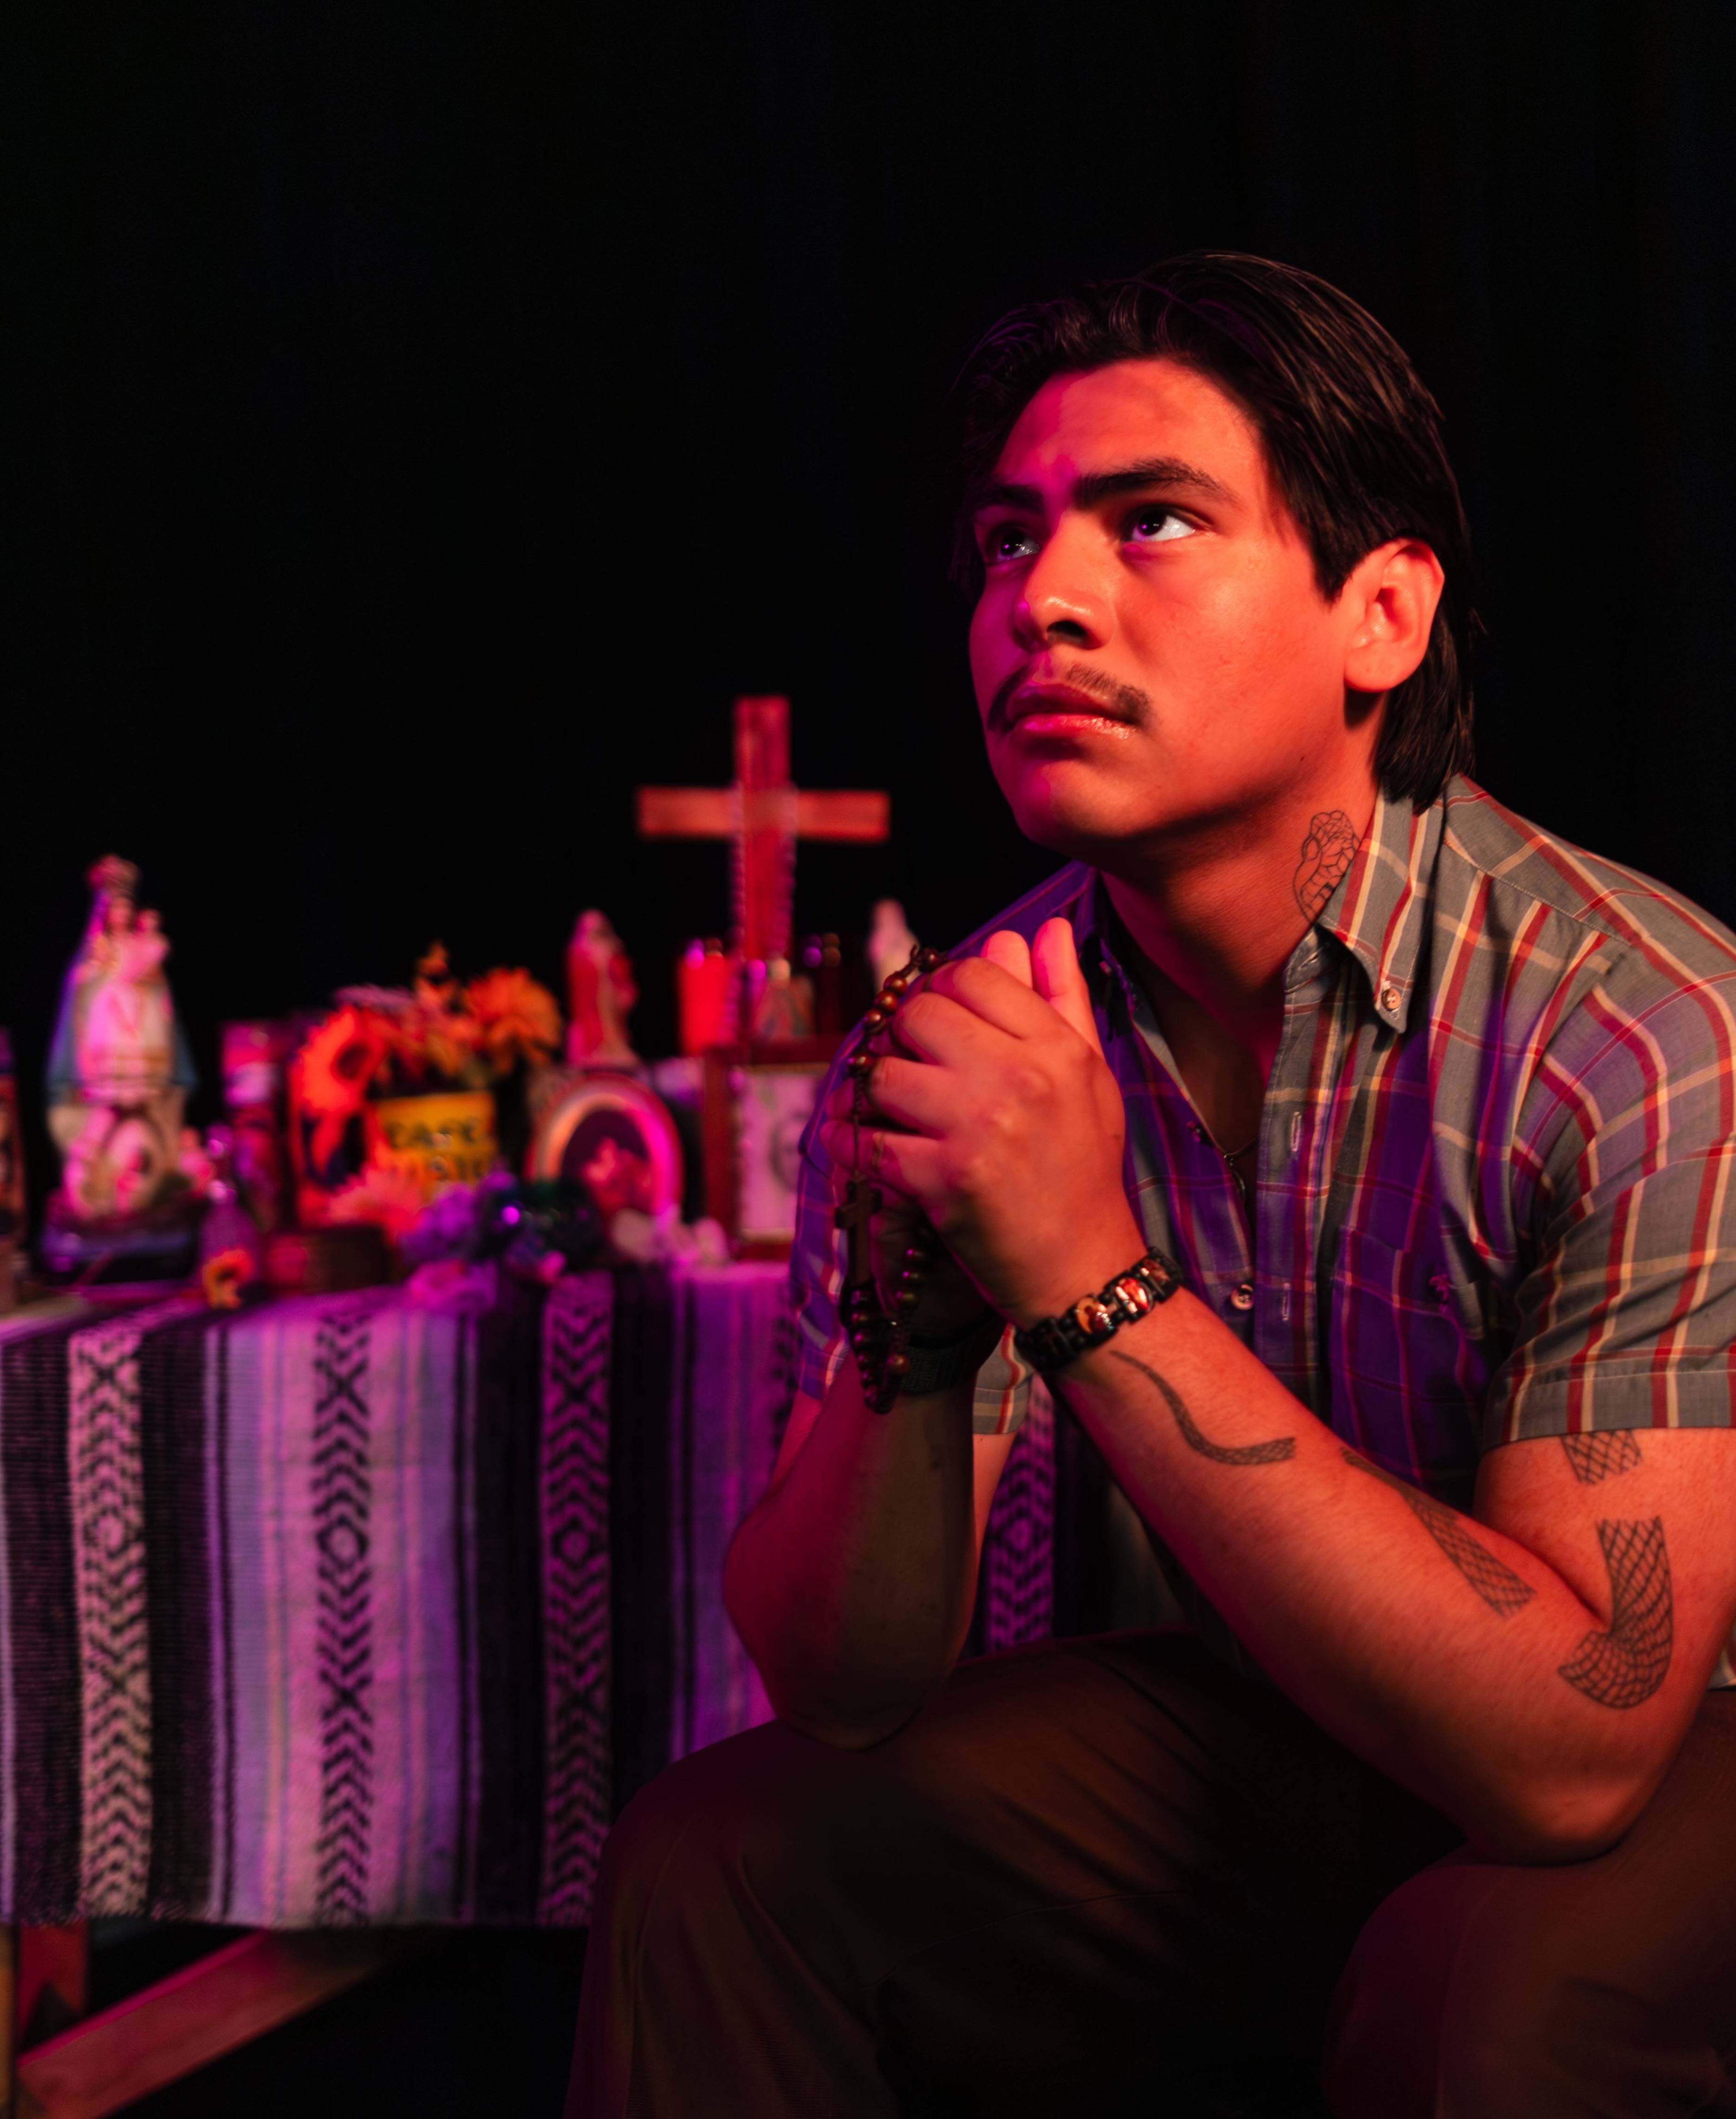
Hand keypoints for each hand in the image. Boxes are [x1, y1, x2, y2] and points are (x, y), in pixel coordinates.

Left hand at [820, 919, 1143, 1325]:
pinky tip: (858, 1145)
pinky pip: (864, 1141)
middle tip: (909, 1062)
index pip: (972, 974)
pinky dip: (848, 1143)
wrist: (1082, 1266)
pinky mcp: (941, 1181)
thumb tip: (1044, 927)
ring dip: (873, 1092)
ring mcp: (977, 1129)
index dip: (942, 990)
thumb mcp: (1088, 1074)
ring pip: (883, 1073)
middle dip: (903, 1036)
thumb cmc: (1083, 1167)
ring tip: (888, 1108)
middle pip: (919, 1014)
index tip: (938, 1022)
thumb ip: (1063, 996)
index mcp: (1055, 1047)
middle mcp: (1018, 1079)